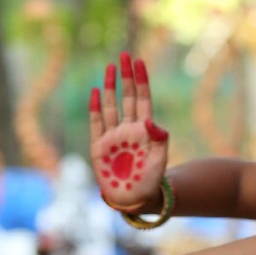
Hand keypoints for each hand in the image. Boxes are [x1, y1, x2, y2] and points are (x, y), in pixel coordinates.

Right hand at [89, 51, 168, 213]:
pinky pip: (96, 123)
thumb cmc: (150, 180)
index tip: (139, 62)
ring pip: (111, 106)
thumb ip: (159, 140)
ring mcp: (113, 136)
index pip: (143, 99)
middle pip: (127, 97)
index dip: (141, 81)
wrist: (134, 198)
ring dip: (110, 87)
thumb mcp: (159, 160)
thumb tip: (150, 120)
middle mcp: (128, 129)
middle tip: (124, 56)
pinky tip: (95, 92)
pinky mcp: (99, 146)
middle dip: (126, 77)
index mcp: (144, 130)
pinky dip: (95, 107)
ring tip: (111, 68)